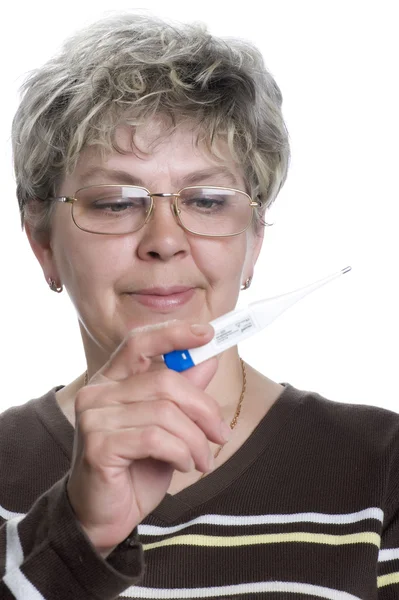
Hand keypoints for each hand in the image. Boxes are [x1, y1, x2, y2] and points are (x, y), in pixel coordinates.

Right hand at [66, 322, 227, 555]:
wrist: (105, 516)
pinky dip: (181, 452)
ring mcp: (94, 416)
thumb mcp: (168, 426)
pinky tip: (185, 466)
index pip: (140, 342)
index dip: (174, 334)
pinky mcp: (97, 444)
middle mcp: (98, 392)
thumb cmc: (135, 468)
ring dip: (196, 440)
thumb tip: (207, 359)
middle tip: (221, 434)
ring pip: (165, 412)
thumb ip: (182, 392)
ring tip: (203, 460)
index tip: (208, 333)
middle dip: (203, 409)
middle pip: (165, 380)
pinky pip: (155, 438)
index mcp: (112, 380)